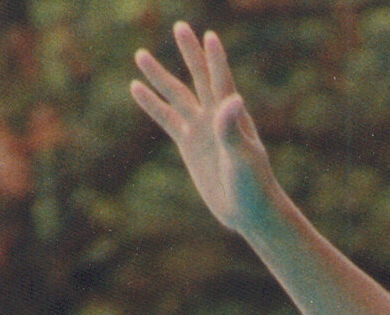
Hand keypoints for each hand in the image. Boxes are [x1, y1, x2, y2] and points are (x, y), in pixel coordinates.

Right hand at [132, 25, 277, 235]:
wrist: (248, 212)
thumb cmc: (253, 186)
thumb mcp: (243, 158)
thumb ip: (232, 129)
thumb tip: (232, 98)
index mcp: (232, 116)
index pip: (222, 81)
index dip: (215, 59)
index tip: (209, 36)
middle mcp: (215, 117)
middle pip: (199, 78)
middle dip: (190, 54)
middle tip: (180, 27)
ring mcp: (200, 129)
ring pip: (176, 96)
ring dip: (159, 76)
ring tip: (140, 54)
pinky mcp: (188, 144)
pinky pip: (166, 119)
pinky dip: (151, 104)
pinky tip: (136, 87)